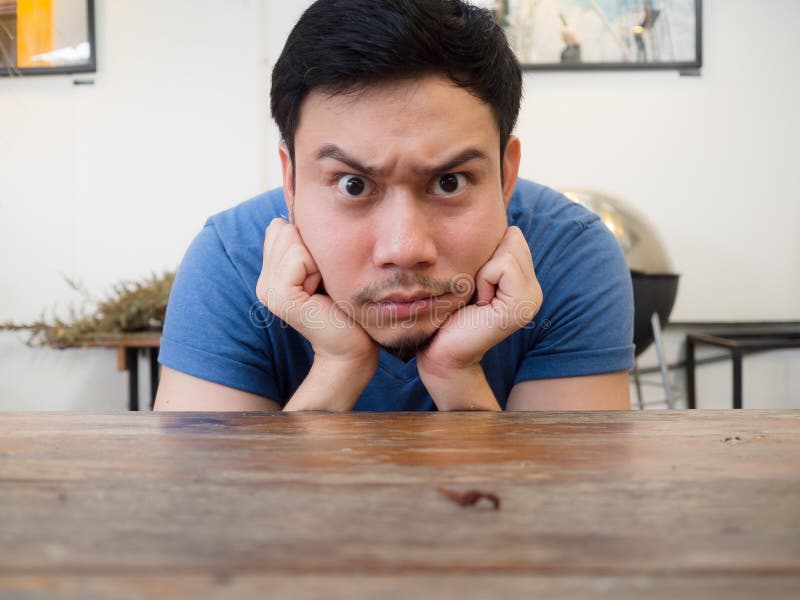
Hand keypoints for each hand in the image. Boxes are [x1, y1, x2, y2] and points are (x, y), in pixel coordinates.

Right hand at [256, 218, 377, 409]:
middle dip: (313, 248)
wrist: (353, 345)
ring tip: (323, 287)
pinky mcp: (279, 296)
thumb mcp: (325, 265)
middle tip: (324, 281)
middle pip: (284, 228)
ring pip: (291, 238)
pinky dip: (316, 269)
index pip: (280, 226)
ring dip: (317, 258)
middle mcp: (264, 280)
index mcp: (272, 271)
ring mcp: (267, 289)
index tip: (322, 273)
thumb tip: (299, 207)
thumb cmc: (347, 304)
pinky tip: (321, 292)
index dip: (310, 242)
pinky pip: (298, 256)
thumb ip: (307, 242)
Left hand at [417, 226, 541, 409]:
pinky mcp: (520, 305)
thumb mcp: (468, 276)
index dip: (484, 251)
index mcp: (524, 281)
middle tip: (473, 291)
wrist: (441, 353)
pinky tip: (478, 303)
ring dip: (482, 269)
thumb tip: (491, 219)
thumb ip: (485, 253)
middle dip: (484, 257)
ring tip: (475, 297)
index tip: (473, 283)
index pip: (511, 235)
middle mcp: (534, 289)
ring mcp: (531, 298)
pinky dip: (483, 279)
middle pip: (511, 237)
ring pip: (507, 249)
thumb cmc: (447, 313)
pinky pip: (502, 266)